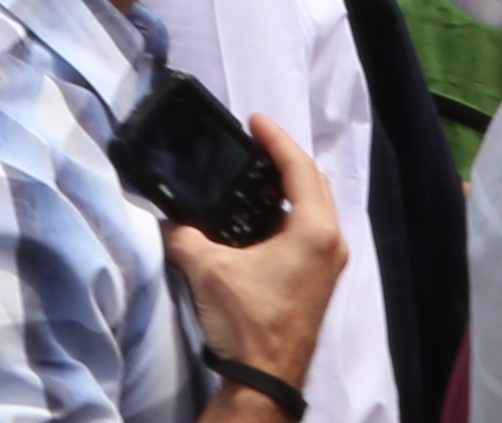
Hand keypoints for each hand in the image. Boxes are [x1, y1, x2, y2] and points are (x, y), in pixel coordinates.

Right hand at [159, 115, 343, 404]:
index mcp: (314, 230)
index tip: (254, 122)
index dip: (274, 139)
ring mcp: (329, 264)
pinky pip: (309, 233)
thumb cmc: (246, 321)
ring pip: (313, 209)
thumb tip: (170, 221)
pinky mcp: (319, 282)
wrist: (265, 379)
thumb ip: (185, 235)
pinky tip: (259, 222)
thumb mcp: (208, 270)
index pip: (297, 167)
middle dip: (284, 161)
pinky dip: (287, 217)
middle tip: (255, 146)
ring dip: (287, 191)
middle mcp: (330, 242)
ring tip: (254, 180)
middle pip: (312, 183)